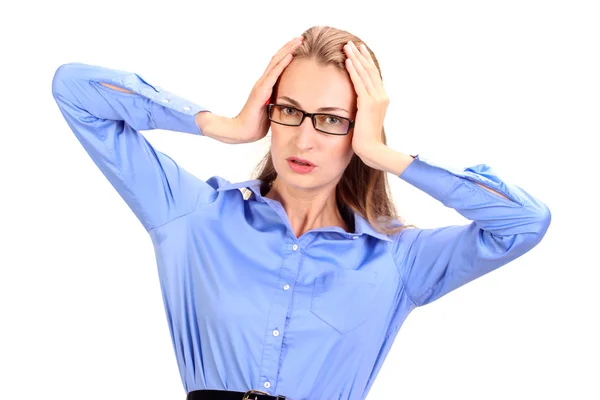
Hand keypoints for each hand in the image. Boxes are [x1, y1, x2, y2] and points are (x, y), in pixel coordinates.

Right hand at [196, 36, 303, 143]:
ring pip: (275, 62)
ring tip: (298, 41)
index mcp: (266, 85)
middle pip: (277, 59)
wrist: (242, 131)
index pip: (278, 65)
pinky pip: (273, 75)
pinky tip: (290, 56)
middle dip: (289, 47)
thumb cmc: (257, 123)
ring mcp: (261, 85)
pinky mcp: (261, 92)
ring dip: (287, 50)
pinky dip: (282, 64)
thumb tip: (292, 102)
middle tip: (301, 37)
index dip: (288, 54)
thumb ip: (279, 102)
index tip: (299, 46)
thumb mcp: (272, 110)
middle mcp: (263, 82)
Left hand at [343, 41, 389, 161]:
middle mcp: (381, 96)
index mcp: (382, 98)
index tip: (359, 51)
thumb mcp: (366, 119)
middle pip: (370, 70)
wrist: (372, 150)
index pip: (373, 75)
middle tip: (352, 43)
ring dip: (355, 58)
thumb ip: (363, 108)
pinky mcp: (368, 104)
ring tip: (347, 47)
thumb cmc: (366, 138)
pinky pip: (359, 83)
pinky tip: (348, 60)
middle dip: (360, 55)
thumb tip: (357, 103)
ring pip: (365, 73)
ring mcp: (376, 99)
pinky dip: (353, 71)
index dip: (366, 61)